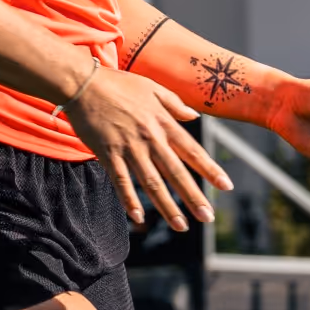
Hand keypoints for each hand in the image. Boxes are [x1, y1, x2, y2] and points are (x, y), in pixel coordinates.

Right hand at [62, 66, 232, 229]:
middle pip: (176, 172)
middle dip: (194, 197)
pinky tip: (139, 217)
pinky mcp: (108, 153)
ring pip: (152, 182)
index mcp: (163, 123)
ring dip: (167, 206)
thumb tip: (194, 116)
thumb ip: (174, 104)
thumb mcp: (152, 87)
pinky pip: (121, 181)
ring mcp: (129, 147)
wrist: (83, 83)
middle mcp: (150, 138)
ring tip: (181, 226)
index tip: (225, 186)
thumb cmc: (118, 84)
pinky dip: (129, 200)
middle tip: (208, 217)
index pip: (192, 150)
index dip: (210, 169)